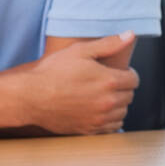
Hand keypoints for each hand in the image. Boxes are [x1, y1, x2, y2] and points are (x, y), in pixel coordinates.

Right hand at [3, 32, 139, 134]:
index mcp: (109, 81)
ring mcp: (98, 119)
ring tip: (102, 95)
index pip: (134, 80)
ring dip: (117, 104)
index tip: (118, 72)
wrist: (31, 97)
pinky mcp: (89, 130)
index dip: (127, 73)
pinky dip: (109, 119)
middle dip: (122, 88)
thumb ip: (109, 43)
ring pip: (122, 113)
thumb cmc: (53, 72)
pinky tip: (98, 110)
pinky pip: (111, 128)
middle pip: (129, 96)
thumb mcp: (81, 51)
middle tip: (107, 82)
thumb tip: (130, 35)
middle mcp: (107, 103)